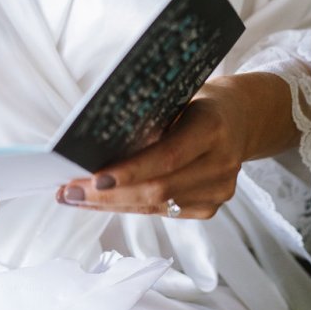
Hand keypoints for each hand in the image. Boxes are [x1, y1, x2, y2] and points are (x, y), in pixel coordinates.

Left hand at [56, 72, 296, 219]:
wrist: (242, 117)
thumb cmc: (198, 100)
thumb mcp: (178, 97)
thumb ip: (149, 120)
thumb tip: (95, 142)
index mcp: (213, 128)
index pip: (168, 157)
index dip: (130, 172)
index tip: (92, 178)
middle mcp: (221, 164)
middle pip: (158, 190)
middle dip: (108, 194)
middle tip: (68, 191)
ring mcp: (219, 190)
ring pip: (157, 206)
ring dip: (111, 204)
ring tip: (74, 197)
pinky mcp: (211, 207)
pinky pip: (163, 212)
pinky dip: (129, 206)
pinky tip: (102, 200)